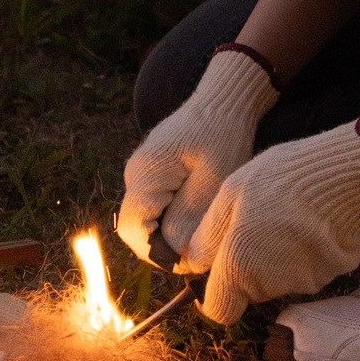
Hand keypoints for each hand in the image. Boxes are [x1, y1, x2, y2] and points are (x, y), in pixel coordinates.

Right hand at [117, 48, 278, 266]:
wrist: (224, 100)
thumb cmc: (224, 134)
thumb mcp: (215, 179)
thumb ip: (191, 217)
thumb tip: (177, 256)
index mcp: (146, 175)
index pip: (135, 231)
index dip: (159, 254)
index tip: (193, 260)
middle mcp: (135, 175)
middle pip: (137, 229)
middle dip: (165, 248)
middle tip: (201, 253)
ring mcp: (141, 173)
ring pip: (146, 220)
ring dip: (169, 235)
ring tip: (202, 235)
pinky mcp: (153, 173)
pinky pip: (155, 207)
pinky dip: (172, 220)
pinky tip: (198, 218)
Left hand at [186, 121, 359, 323]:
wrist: (343, 175)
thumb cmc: (279, 178)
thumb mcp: (230, 195)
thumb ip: (207, 236)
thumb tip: (193, 264)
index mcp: (238, 268)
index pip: (220, 311)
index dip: (216, 294)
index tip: (220, 270)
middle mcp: (270, 286)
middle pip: (250, 291)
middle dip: (248, 267)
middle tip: (258, 224)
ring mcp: (304, 283)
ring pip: (280, 280)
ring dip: (278, 258)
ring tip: (288, 217)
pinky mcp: (331, 275)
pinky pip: (309, 270)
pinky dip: (307, 253)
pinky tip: (311, 223)